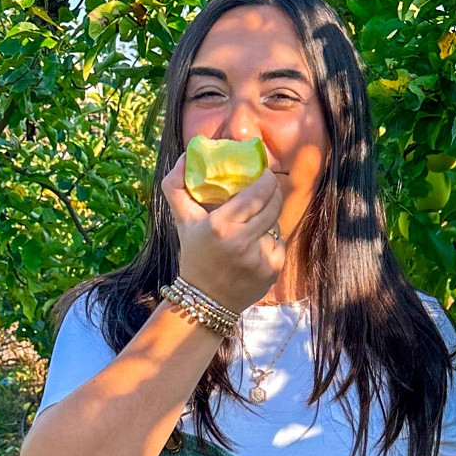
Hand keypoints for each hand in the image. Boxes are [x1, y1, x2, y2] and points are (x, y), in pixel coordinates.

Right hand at [162, 152, 284, 316]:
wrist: (205, 301)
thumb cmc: (194, 255)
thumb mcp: (182, 221)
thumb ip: (176, 186)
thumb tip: (187, 154)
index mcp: (220, 225)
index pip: (257, 192)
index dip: (267, 179)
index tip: (265, 173)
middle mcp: (242, 241)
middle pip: (273, 204)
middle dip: (274, 192)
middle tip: (269, 188)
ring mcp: (260, 257)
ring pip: (276, 224)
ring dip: (269, 219)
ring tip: (254, 223)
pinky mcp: (272, 271)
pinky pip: (279, 244)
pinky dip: (270, 242)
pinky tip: (255, 249)